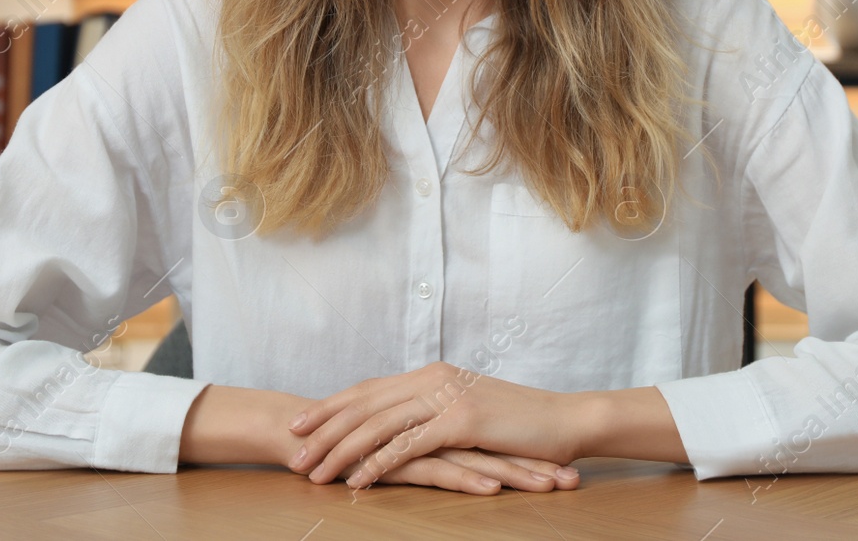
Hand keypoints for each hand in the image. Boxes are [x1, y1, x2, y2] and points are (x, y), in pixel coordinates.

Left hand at [284, 362, 579, 488]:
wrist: (565, 419)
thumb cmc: (518, 423)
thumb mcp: (468, 411)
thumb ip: (434, 413)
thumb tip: (402, 427)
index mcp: (431, 375)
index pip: (369, 389)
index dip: (332, 407)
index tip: (300, 425)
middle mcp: (432, 379)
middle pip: (364, 403)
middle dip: (324, 429)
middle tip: (292, 452)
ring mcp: (446, 398)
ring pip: (379, 424)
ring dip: (341, 450)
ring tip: (314, 473)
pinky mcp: (461, 422)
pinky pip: (409, 445)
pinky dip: (378, 464)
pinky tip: (357, 482)